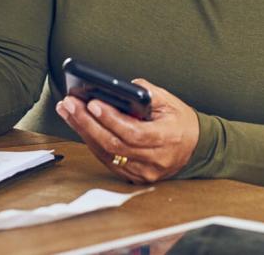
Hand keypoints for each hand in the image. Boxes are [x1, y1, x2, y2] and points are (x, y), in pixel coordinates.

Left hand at [55, 78, 198, 183]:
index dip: (110, 119)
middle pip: (114, 144)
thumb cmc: (181, 122)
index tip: (92, 103)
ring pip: (106, 153)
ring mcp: (143, 172)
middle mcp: (155, 160)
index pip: (133, 132)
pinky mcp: (134, 176)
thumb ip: (145, 92)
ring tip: (67, 111)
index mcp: (167, 139)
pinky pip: (107, 159)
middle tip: (69, 103)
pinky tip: (79, 125)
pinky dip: (91, 141)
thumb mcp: (169, 101)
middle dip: (87, 122)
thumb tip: (117, 87)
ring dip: (83, 131)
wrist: (196, 147)